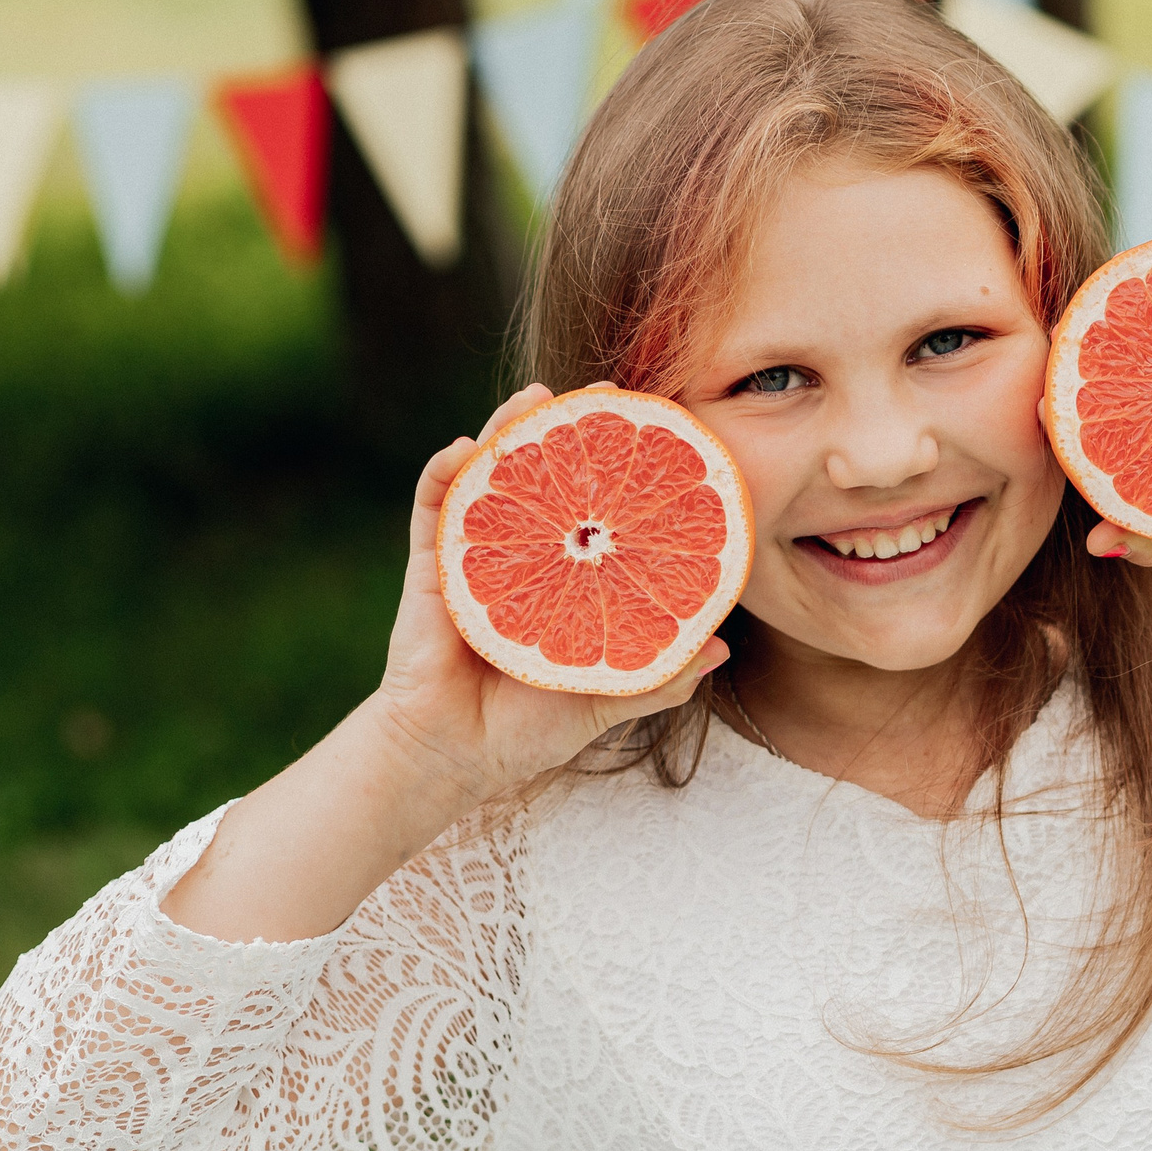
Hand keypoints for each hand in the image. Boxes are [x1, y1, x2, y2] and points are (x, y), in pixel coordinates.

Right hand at [372, 382, 728, 804]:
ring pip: (491, 476)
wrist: (453, 761)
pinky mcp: (430, 570)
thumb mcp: (605, 699)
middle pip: (545, 475)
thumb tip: (720, 647)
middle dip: (570, 427)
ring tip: (536, 397)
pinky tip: (462, 448)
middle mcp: (523, 555)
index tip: (658, 428)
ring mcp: (473, 556)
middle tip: (605, 389)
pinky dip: (444, 475)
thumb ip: (658, 674)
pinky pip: (434, 511)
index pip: (596, 509)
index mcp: (564, 577)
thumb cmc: (526, 731)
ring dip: (508, 429)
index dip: (620, 467)